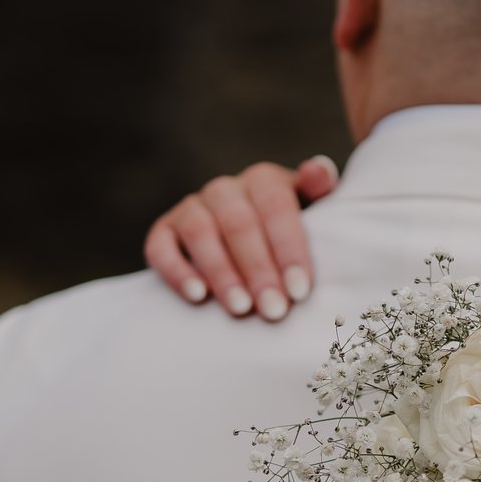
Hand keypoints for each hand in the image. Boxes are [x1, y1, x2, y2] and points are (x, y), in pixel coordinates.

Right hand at [145, 157, 337, 319]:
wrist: (247, 244)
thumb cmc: (288, 235)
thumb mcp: (313, 211)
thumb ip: (319, 191)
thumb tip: (319, 171)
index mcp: (263, 180)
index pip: (276, 207)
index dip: (288, 248)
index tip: (300, 290)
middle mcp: (224, 189)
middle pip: (239, 224)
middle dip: (259, 270)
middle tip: (274, 310)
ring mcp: (191, 208)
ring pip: (200, 232)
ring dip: (221, 272)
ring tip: (240, 309)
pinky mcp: (164, 230)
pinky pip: (160, 247)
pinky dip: (176, 271)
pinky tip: (197, 297)